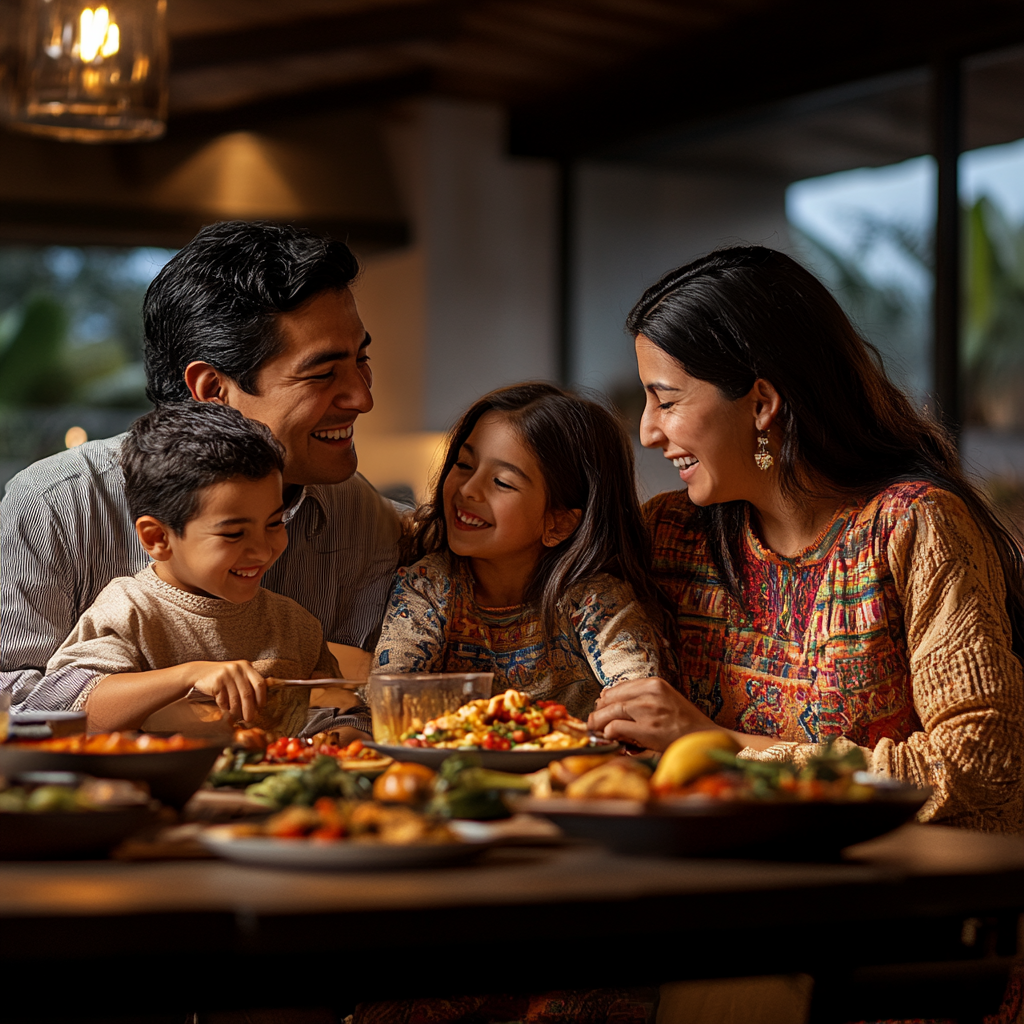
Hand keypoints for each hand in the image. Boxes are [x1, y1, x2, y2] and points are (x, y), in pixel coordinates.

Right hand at [188, 661, 267, 723]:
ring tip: (237, 717)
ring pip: (235, 699)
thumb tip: (260, 704)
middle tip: (249, 719)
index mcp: (246, 666)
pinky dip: (225, 707)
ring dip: (236, 711)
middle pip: (247, 693)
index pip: (259, 683)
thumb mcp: (237, 675)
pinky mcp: (217, 682)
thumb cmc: (223, 677)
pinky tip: (225, 709)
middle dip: (249, 709)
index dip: (262, 697)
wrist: (198, 672)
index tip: (261, 708)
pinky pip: (224, 700)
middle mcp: (238, 669)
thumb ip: (248, 683)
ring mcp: (227, 675)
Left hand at [587, 677, 719, 752]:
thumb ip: (641, 697)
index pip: (619, 687)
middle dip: (599, 711)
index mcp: (655, 684)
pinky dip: (609, 732)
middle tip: (594, 721)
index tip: (600, 707)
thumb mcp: (665, 699)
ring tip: (596, 729)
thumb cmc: (684, 721)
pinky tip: (610, 737)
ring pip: (611, 711)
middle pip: (611, 699)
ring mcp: (649, 711)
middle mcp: (651, 694)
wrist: (705, 737)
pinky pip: (616, 727)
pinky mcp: (648, 730)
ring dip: (599, 722)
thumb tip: (607, 698)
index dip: (605, 699)